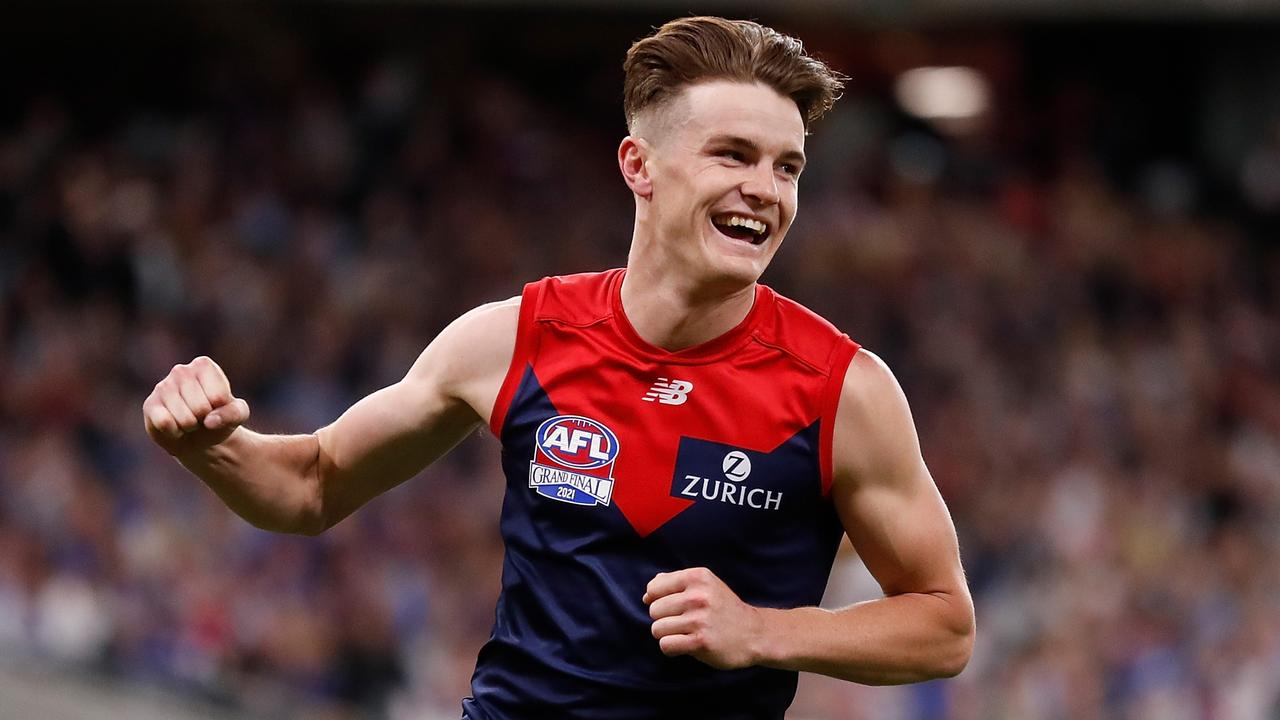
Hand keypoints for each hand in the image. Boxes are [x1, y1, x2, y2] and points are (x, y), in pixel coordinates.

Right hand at [143, 356, 249, 455]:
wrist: (198, 436)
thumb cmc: (219, 417)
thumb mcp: (238, 414)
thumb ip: (235, 413)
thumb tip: (210, 421)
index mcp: (204, 365)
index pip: (219, 396)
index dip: (220, 409)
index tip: (216, 405)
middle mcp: (181, 370)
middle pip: (201, 408)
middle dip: (204, 419)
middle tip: (201, 415)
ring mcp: (163, 387)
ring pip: (184, 418)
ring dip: (190, 426)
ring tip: (189, 420)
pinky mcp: (150, 405)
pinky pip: (165, 423)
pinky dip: (174, 432)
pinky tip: (174, 426)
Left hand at [643, 567, 764, 669]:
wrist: (754, 634)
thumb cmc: (724, 609)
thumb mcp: (706, 585)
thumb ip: (676, 583)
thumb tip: (647, 594)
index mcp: (697, 577)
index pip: (654, 587)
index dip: (657, 599)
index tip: (673, 607)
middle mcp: (698, 595)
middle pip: (654, 610)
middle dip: (663, 619)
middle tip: (683, 622)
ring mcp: (699, 619)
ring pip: (657, 629)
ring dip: (667, 635)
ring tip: (685, 633)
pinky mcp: (701, 642)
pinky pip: (666, 645)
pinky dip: (671, 648)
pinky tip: (686, 645)